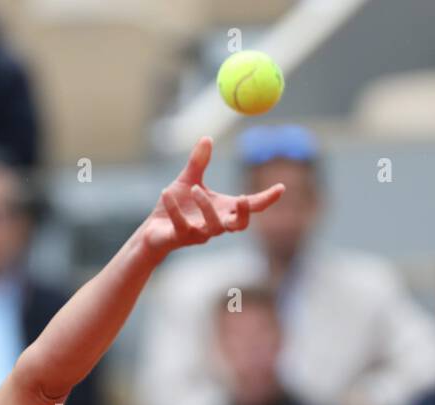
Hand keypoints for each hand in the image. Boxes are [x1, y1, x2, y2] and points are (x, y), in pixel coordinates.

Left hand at [138, 136, 284, 258]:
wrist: (153, 231)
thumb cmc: (177, 207)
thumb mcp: (188, 180)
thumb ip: (199, 162)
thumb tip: (207, 137)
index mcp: (223, 209)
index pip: (251, 207)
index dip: (266, 199)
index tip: (281, 187)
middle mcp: (215, 224)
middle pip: (239, 225)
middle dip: (244, 214)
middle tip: (243, 198)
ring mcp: (198, 233)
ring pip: (213, 226)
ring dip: (207, 207)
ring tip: (195, 188)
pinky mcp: (179, 238)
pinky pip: (180, 225)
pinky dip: (174, 208)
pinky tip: (166, 191)